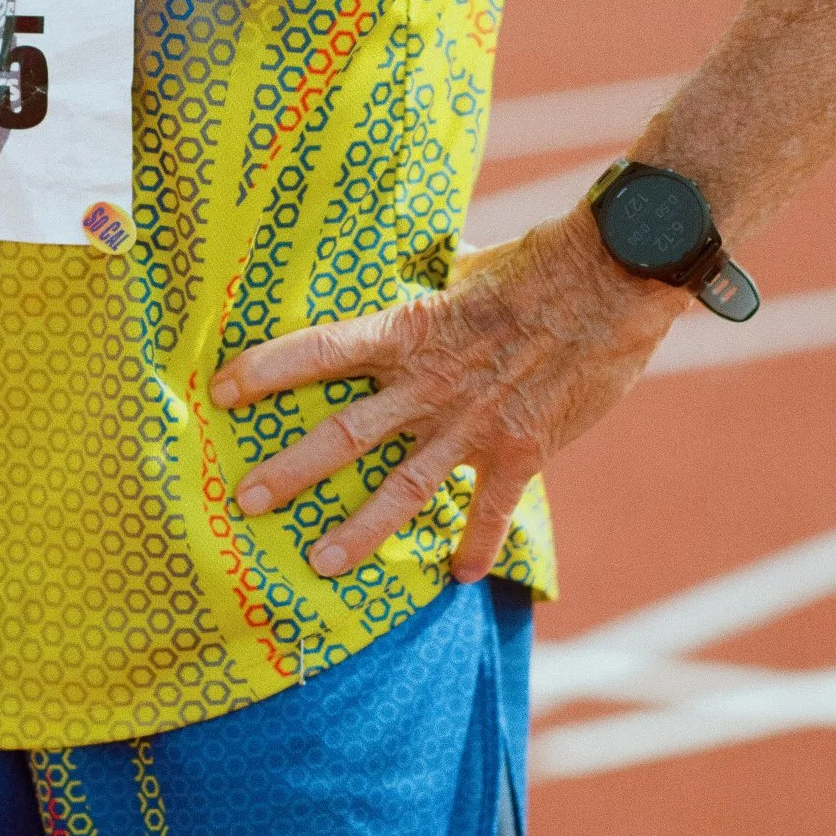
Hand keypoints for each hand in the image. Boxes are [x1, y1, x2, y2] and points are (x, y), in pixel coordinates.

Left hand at [207, 206, 680, 580]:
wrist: (613, 277)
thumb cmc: (540, 260)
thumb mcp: (467, 267)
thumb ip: (431, 287)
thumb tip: (414, 271)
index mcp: (409, 332)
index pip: (321, 350)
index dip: (267, 369)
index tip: (221, 389)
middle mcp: (430, 384)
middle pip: (344, 434)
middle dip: (289, 471)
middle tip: (246, 501)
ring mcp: (473, 423)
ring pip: (402, 488)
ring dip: (359, 530)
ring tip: (321, 562)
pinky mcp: (521, 449)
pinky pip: (489, 510)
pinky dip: (475, 545)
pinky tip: (460, 575)